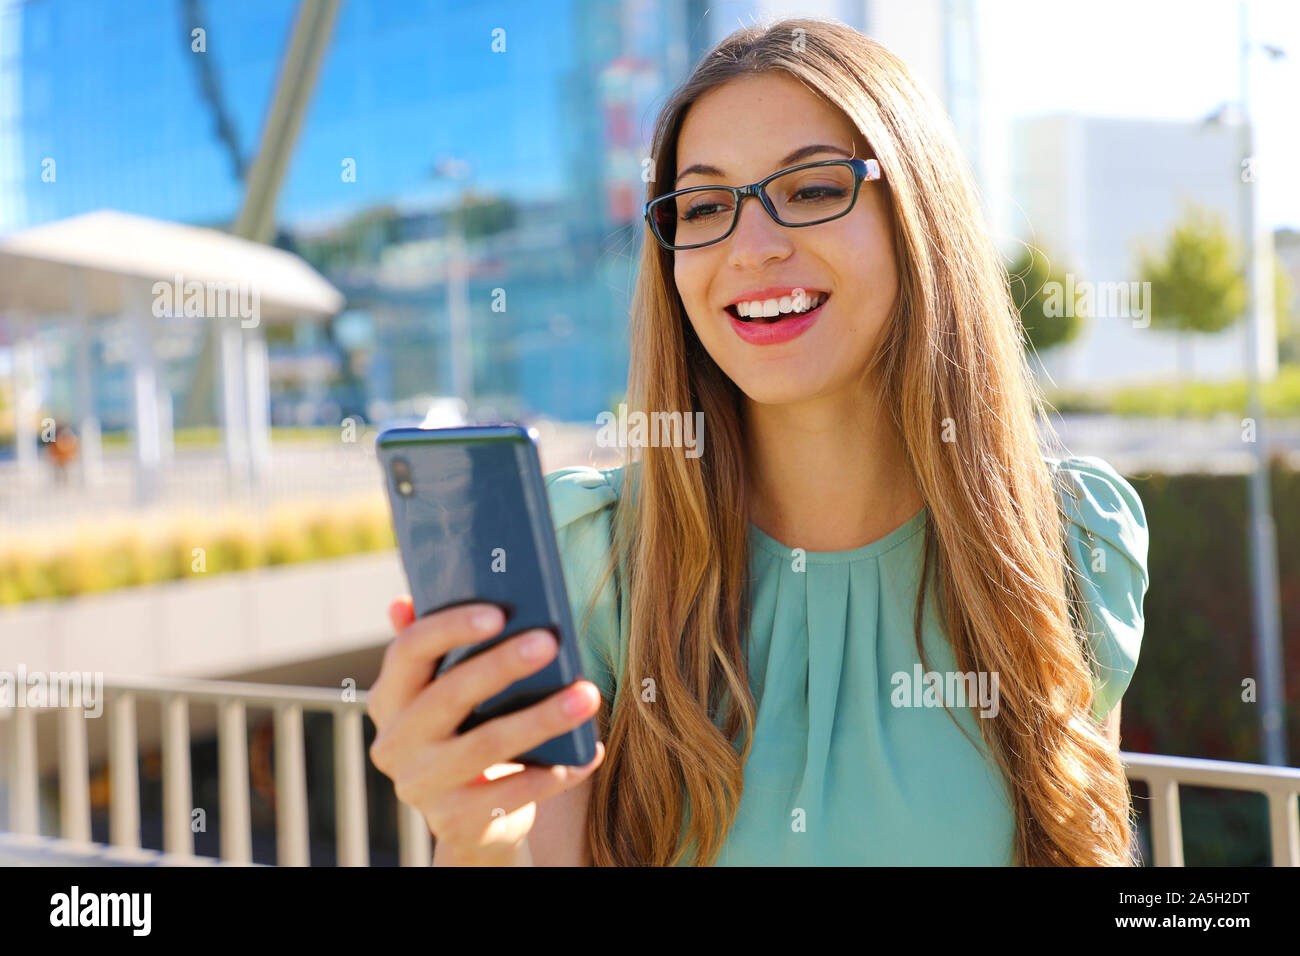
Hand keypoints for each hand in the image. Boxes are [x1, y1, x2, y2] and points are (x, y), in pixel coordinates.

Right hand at [367, 597, 604, 864]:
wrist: (470, 819)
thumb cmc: (465, 733)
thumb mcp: (444, 692)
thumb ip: (433, 648)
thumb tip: (405, 599)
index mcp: (389, 698)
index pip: (408, 651)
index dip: (450, 627)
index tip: (499, 611)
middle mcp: (395, 743)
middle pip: (451, 694)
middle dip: (503, 664)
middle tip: (552, 642)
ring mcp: (421, 786)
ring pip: (488, 744)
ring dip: (543, 717)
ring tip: (588, 695)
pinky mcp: (455, 822)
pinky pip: (514, 792)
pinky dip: (556, 772)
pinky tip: (589, 752)